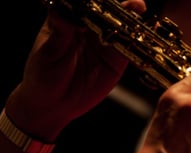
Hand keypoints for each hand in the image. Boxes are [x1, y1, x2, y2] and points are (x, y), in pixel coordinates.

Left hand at [6, 0, 147, 140]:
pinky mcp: (117, 62)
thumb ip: (60, 30)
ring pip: (124, 28)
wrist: (53, 104)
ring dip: (136, 21)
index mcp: (71, 19)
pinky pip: (131, 50)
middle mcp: (91, 29)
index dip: (100, 0)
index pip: (88, 4)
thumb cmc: (43, 74)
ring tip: (143, 14)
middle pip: (111, 12)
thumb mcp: (48, 51)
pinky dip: (140, 43)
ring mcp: (106, 44)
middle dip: (125, 6)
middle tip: (135, 4)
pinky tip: (147, 38)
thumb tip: (65, 12)